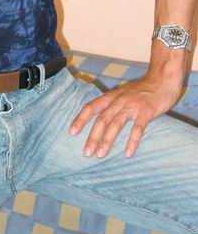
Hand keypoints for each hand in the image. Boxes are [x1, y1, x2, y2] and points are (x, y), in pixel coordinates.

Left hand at [68, 73, 182, 157]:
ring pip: (116, 124)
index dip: (80, 119)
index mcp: (111, 96)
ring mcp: (132, 106)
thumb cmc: (141, 90)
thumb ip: (111, 104)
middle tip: (86, 152)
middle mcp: (119, 100)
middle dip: (93, 136)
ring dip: (107, 140)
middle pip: (102, 119)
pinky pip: (137, 128)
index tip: (71, 132)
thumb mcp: (122, 93)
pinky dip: (132, 141)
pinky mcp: (146, 111)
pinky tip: (128, 153)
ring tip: (100, 154)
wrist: (162, 79)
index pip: (91, 107)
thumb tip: (99, 120)